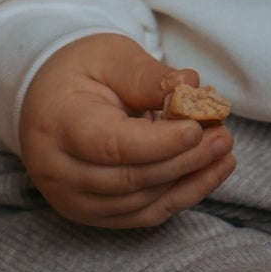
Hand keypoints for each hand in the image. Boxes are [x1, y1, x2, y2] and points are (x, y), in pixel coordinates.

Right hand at [18, 32, 235, 228]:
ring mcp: (73, 200)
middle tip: (223, 137)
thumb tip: (191, 85)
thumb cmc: (81, 71)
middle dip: (182, 161)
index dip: (158, 143)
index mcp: (57, 125)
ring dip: (187, 181)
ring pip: (139, 203)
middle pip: (129, 179)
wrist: (47, 99)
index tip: (197, 128)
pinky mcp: (93, 214)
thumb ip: (146, 75)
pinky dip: (180, 197)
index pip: (111, 146)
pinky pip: (142, 215)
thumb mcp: (110, 56)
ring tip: (223, 153)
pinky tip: (209, 175)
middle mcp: (58, 172)